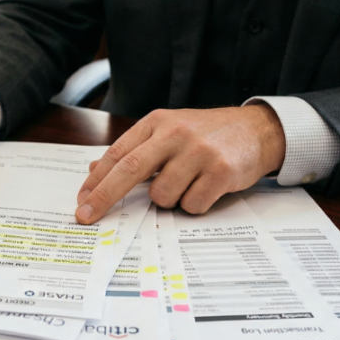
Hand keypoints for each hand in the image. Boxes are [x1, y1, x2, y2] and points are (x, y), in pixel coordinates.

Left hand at [75, 104, 285, 222]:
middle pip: (129, 170)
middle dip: (104, 197)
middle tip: (86, 216)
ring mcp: (199, 152)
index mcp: (158, 122)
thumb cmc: (205, 135)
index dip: (96, 180)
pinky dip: (193, 205)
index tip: (81, 200)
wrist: (258, 130)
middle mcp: (176, 134)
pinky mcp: (221, 172)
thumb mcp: (167, 132)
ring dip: (168, 201)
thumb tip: (94, 169)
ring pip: (163, 196)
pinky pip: (192, 205)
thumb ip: (133, 150)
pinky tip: (205, 189)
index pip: (117, 154)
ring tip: (186, 185)